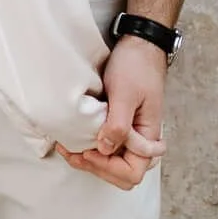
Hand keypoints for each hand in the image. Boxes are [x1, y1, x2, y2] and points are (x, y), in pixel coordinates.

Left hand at [57, 33, 167, 190]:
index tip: (90, 150)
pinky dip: (91, 149)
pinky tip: (75, 140)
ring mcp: (131, 134)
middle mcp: (141, 140)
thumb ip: (118, 125)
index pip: (133, 171)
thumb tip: (104, 150)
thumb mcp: (125, 94)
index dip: (109, 168)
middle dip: (98, 168)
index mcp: (148, 136)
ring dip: (92, 161)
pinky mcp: (120, 125)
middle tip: (74, 153)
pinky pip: (108, 147)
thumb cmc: (136, 66)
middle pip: (123, 174)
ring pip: (114, 163)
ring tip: (69, 148)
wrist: (139, 43)